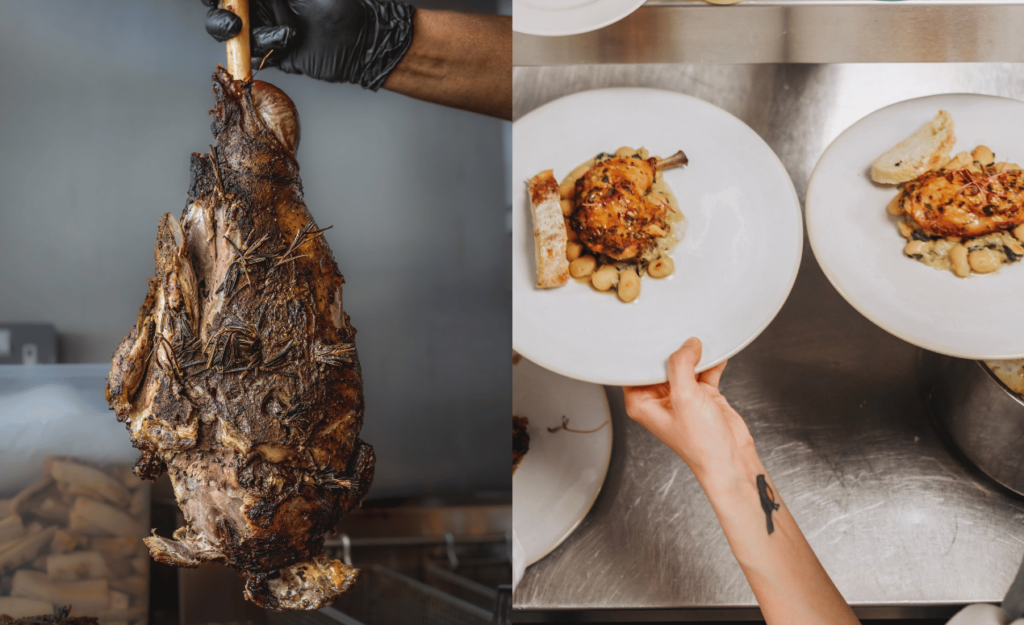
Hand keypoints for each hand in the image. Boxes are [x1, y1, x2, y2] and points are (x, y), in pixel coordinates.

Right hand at [202, 0, 414, 89]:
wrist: (362, 39)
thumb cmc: (337, 5)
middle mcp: (261, 8)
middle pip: (222, 12)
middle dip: (221, 17)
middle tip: (233, 22)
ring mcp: (266, 31)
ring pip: (237, 36)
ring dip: (256, 34)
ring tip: (286, 33)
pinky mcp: (276, 55)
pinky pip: (256, 55)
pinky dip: (267, 49)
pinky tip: (288, 41)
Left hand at [623, 338, 755, 481]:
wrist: (731, 461)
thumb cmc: (701, 444)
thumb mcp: (684, 397)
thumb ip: (681, 366)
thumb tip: (687, 344)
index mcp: (641, 402)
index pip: (634, 369)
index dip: (641, 351)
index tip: (648, 331)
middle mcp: (659, 398)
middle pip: (660, 364)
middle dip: (671, 347)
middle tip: (677, 326)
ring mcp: (681, 396)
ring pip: (684, 365)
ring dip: (693, 353)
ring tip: (700, 334)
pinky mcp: (702, 396)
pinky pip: (705, 371)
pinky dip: (712, 361)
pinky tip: (718, 351)